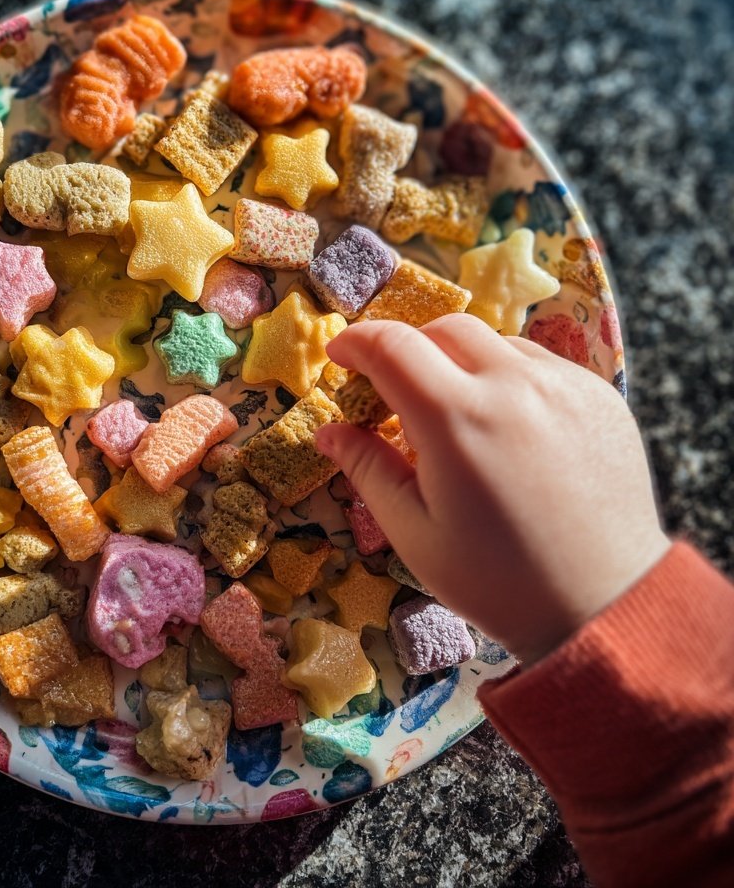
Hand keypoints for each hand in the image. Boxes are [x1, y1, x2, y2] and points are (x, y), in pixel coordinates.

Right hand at [314, 313, 669, 664]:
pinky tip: (506, 428)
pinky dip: (507, 379)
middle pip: (443, 330)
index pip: (392, 346)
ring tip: (456, 417)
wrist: (606, 606)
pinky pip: (538, 364)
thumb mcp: (414, 532)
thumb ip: (368, 469)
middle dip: (407, 349)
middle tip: (395, 393)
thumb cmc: (497, 580)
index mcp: (457, 419)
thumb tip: (329, 431)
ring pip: (494, 343)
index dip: (356, 342)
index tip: (340, 357)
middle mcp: (513, 385)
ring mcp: (565, 385)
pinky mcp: (600, 395)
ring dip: (460, 363)